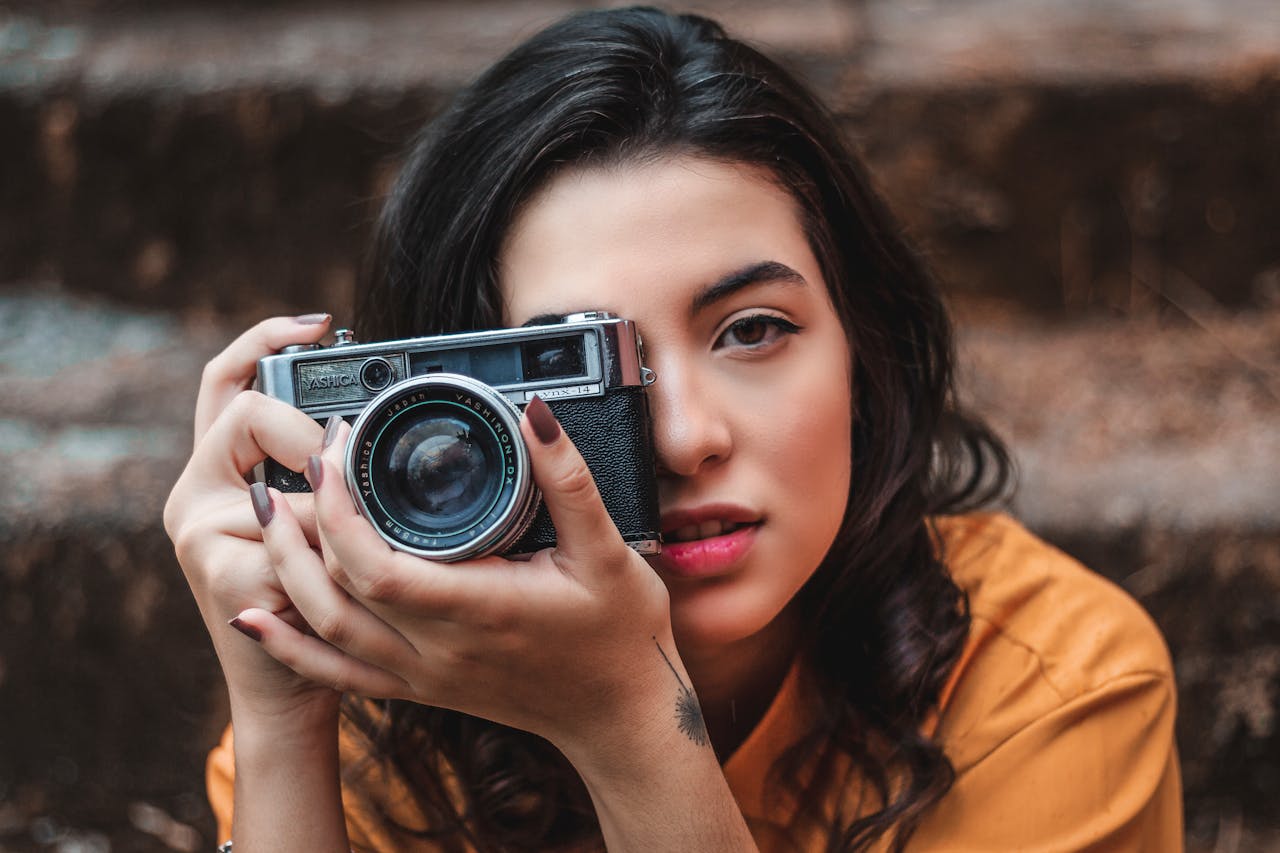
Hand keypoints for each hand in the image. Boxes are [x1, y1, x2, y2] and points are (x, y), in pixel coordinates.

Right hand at [163, 314, 339, 722]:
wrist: (289, 687)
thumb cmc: (319, 598)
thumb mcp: (317, 522)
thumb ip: (324, 473)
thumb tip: (364, 430)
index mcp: (217, 471)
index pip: (225, 381)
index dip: (265, 340)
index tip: (321, 324)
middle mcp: (195, 495)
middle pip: (244, 414)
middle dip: (306, 434)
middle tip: (342, 462)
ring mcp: (198, 533)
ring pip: (279, 482)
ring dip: (328, 515)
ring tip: (347, 551)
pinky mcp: (218, 571)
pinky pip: (294, 539)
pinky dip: (330, 560)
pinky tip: (337, 588)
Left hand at [231, 397, 680, 755]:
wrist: (620, 716)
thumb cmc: (619, 633)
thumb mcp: (607, 549)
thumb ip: (567, 478)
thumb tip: (534, 413)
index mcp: (478, 608)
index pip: (376, 567)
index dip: (339, 509)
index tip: (334, 452)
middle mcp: (439, 649)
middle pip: (336, 592)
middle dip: (302, 523)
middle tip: (294, 462)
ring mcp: (424, 675)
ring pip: (327, 629)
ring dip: (287, 569)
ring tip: (267, 511)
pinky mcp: (421, 689)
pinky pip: (339, 672)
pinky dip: (290, 644)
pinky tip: (256, 616)